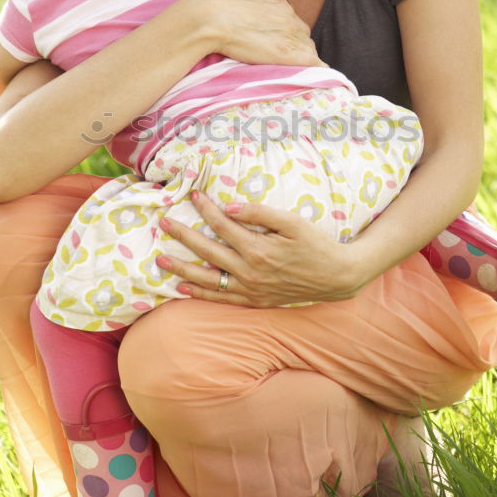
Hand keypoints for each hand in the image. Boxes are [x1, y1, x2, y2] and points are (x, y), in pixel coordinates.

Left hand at [155, 190, 362, 306]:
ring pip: (208, 280)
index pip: (223, 225)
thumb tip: (231, 208)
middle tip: (163, 223)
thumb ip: (261, 214)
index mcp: (258, 249)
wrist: (337, 276)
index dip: (206, 209)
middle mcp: (250, 272)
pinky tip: (183, 289)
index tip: (193, 196)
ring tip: (160, 261)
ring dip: (182, 270)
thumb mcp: (293, 222)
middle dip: (183, 236)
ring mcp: (251, 289)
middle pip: (207, 251)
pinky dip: (201, 294)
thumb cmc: (317, 245)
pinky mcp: (255, 301)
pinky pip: (222, 299)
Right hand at [202, 0, 325, 68]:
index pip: (295, 23)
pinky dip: (316, 67)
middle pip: (303, 36)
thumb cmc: (226, 3)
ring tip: (296, 67)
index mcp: (282, 6)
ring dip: (303, 56)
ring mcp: (289, 37)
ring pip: (308, 49)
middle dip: (297, 44)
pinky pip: (312, 62)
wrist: (214, 19)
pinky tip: (319, 74)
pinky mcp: (286, 53)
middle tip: (284, 55)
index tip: (281, 41)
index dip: (289, 33)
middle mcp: (290, 20)